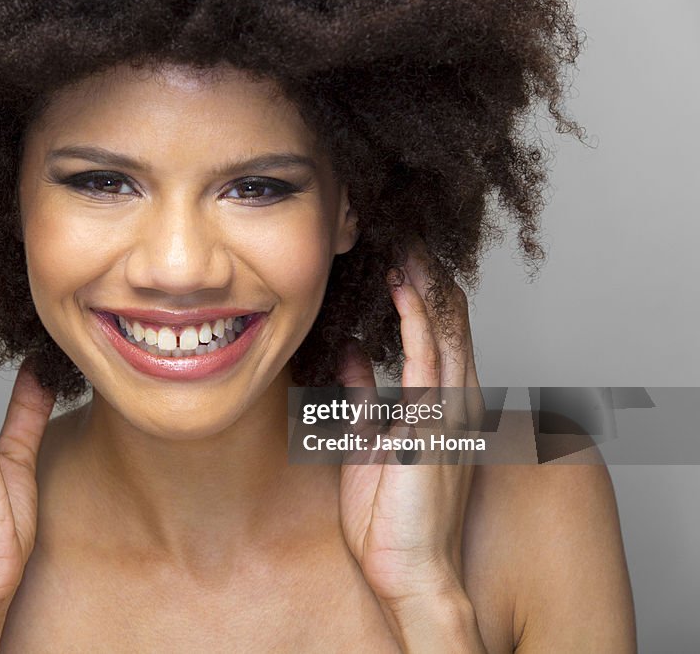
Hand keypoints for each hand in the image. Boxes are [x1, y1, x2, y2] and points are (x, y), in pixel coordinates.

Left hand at [338, 244, 484, 641]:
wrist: (409, 570)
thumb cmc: (389, 517)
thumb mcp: (364, 442)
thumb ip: (362, 395)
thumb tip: (350, 350)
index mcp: (440, 407)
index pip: (438, 334)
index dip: (422, 292)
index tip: (399, 256)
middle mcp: (453, 403)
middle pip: (449, 321)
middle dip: (428, 275)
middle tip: (406, 232)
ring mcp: (449, 412)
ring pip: (445, 329)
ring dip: (425, 283)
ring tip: (406, 241)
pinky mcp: (434, 424)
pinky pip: (427, 359)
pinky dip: (416, 318)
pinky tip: (403, 286)